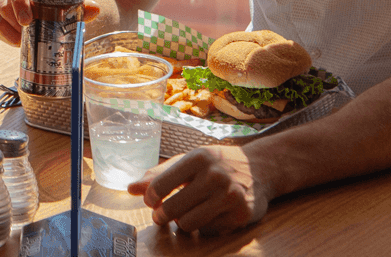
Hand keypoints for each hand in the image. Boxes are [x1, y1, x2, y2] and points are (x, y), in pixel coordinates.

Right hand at [0, 0, 100, 44]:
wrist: (34, 21)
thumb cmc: (51, 11)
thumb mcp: (66, 10)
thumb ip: (80, 8)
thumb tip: (94, 8)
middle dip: (19, 0)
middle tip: (28, 21)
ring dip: (8, 17)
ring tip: (21, 36)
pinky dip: (0, 28)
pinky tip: (13, 40)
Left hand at [130, 145, 270, 235]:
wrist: (260, 168)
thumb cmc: (216, 164)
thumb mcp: (188, 161)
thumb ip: (159, 174)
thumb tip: (130, 188)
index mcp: (198, 158)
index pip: (160, 186)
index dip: (150, 198)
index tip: (151, 201)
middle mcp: (215, 176)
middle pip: (172, 209)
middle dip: (161, 216)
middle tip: (161, 215)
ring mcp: (230, 196)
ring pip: (188, 225)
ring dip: (182, 224)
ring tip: (184, 215)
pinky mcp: (241, 214)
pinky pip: (208, 231)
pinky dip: (204, 227)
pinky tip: (209, 215)